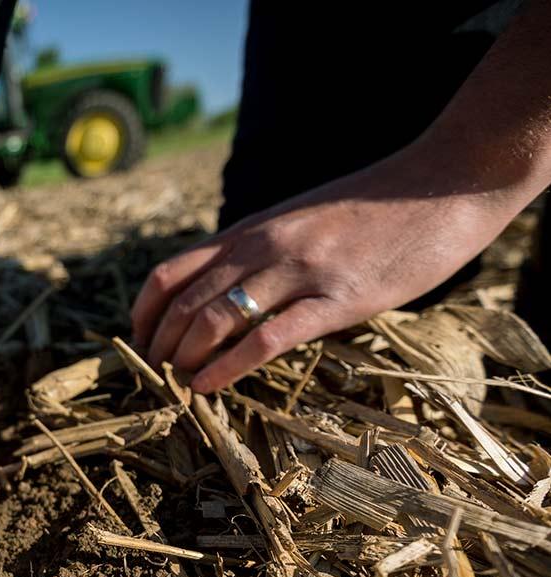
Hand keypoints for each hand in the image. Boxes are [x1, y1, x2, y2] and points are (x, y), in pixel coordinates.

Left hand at [131, 145, 514, 393]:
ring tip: (171, 386)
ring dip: (184, 359)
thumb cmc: (372, 208)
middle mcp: (262, 248)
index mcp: (249, 231)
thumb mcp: (297, 220)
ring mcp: (298, 272)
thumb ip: (258, 251)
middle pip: (184, 303)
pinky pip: (268, 338)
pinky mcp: (337, 299)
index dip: (144, 315)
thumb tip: (224, 290)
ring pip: (215, 319)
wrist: (443, 182)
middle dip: (158, 347)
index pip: (170, 273)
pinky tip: (207, 388)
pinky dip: (228, 367)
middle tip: (150, 377)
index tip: (139, 344)